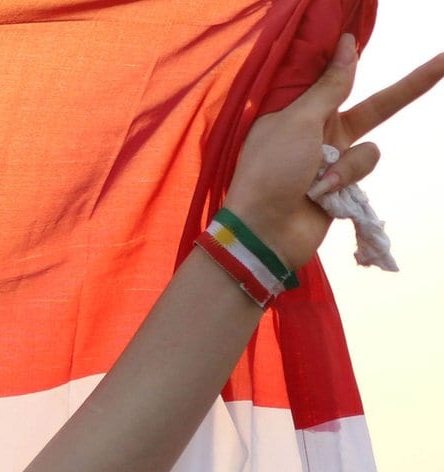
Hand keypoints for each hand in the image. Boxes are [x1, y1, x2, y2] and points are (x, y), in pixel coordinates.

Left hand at [227, 35, 443, 269]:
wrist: (264, 232)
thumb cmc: (271, 171)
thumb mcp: (298, 121)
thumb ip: (329, 85)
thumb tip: (346, 44)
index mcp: (296, 111)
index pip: (333, 78)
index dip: (350, 60)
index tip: (358, 36)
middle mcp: (316, 132)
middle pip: (372, 107)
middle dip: (409, 88)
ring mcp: (331, 160)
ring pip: (369, 146)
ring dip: (349, 165)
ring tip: (318, 183)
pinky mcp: (343, 184)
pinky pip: (364, 169)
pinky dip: (348, 181)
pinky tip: (324, 196)